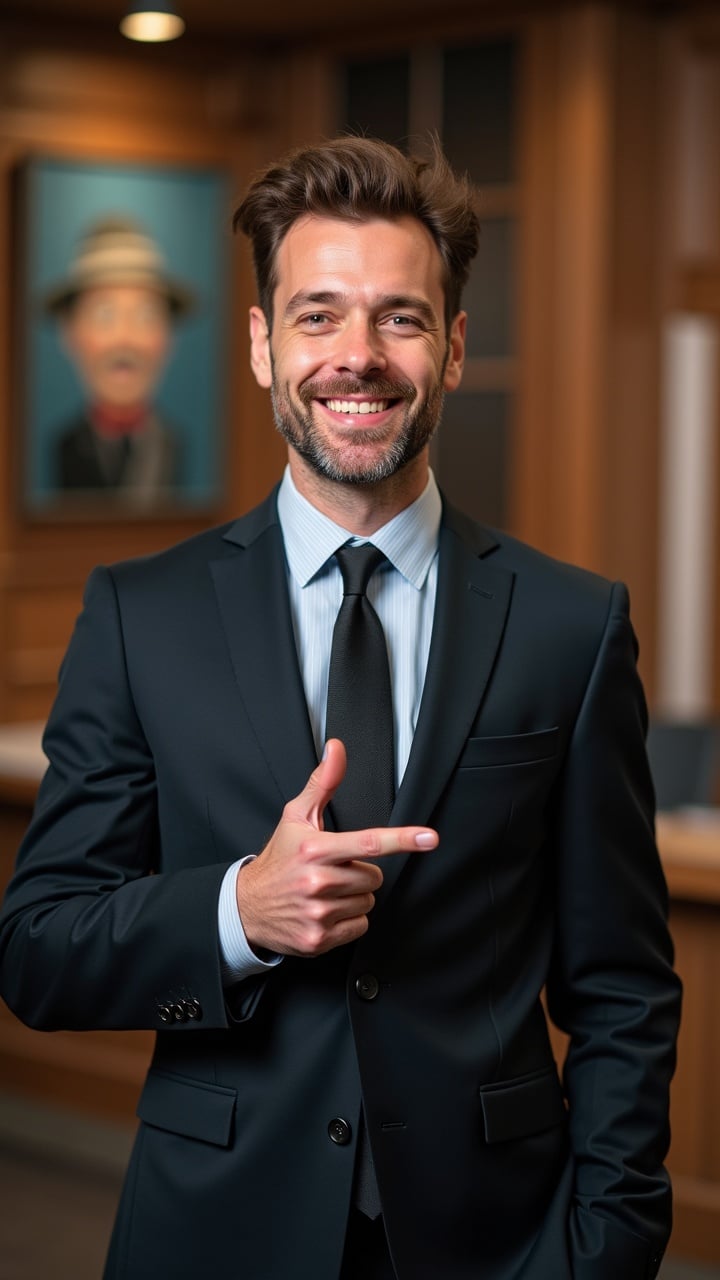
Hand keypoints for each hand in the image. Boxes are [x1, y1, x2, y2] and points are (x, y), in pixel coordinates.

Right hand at [236, 739, 437, 956]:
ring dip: (354, 896)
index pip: (367, 843)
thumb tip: (337, 749)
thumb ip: (323, 783)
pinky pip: (360, 926)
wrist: (246, 906)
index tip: (429, 838)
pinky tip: (326, 911)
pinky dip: (348, 920)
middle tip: (334, 870)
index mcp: (315, 850)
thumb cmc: (278, 859)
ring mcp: (318, 913)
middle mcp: (317, 882)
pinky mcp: (319, 938)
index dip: (402, 839)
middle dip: (360, 872)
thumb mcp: (296, 817)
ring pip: (368, 902)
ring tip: (326, 891)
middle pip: (374, 876)